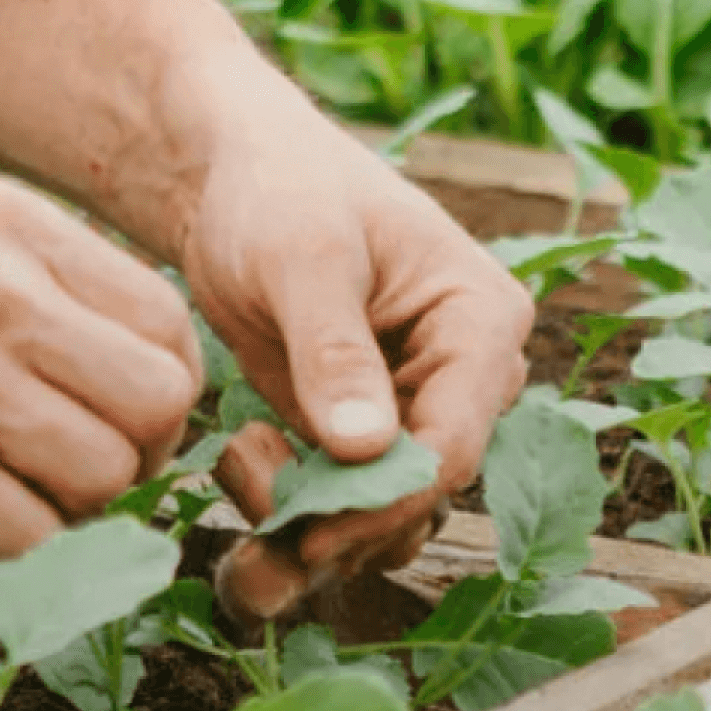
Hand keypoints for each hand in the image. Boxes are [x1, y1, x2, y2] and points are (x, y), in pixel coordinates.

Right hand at [0, 176, 200, 555]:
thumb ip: (40, 281)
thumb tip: (143, 371)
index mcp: (14, 224)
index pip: (167, 322)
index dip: (163, 390)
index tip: (121, 420)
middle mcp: (1, 291)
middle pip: (160, 403)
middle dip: (139, 454)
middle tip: (80, 472)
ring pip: (107, 477)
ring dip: (69, 506)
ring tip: (1, 490)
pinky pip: (33, 537)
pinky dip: (7, 547)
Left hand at [179, 86, 534, 618]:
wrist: (228, 179)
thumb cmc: (278, 190)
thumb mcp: (303, 257)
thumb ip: (333, 349)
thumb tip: (366, 448)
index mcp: (481, 321)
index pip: (455, 443)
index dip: (385, 500)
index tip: (308, 531)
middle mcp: (465, 378)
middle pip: (423, 493)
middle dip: (341, 519)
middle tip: (253, 499)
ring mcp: (413, 409)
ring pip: (384, 514)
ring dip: (310, 522)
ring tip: (239, 460)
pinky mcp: (359, 432)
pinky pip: (342, 502)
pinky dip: (289, 507)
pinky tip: (239, 457)